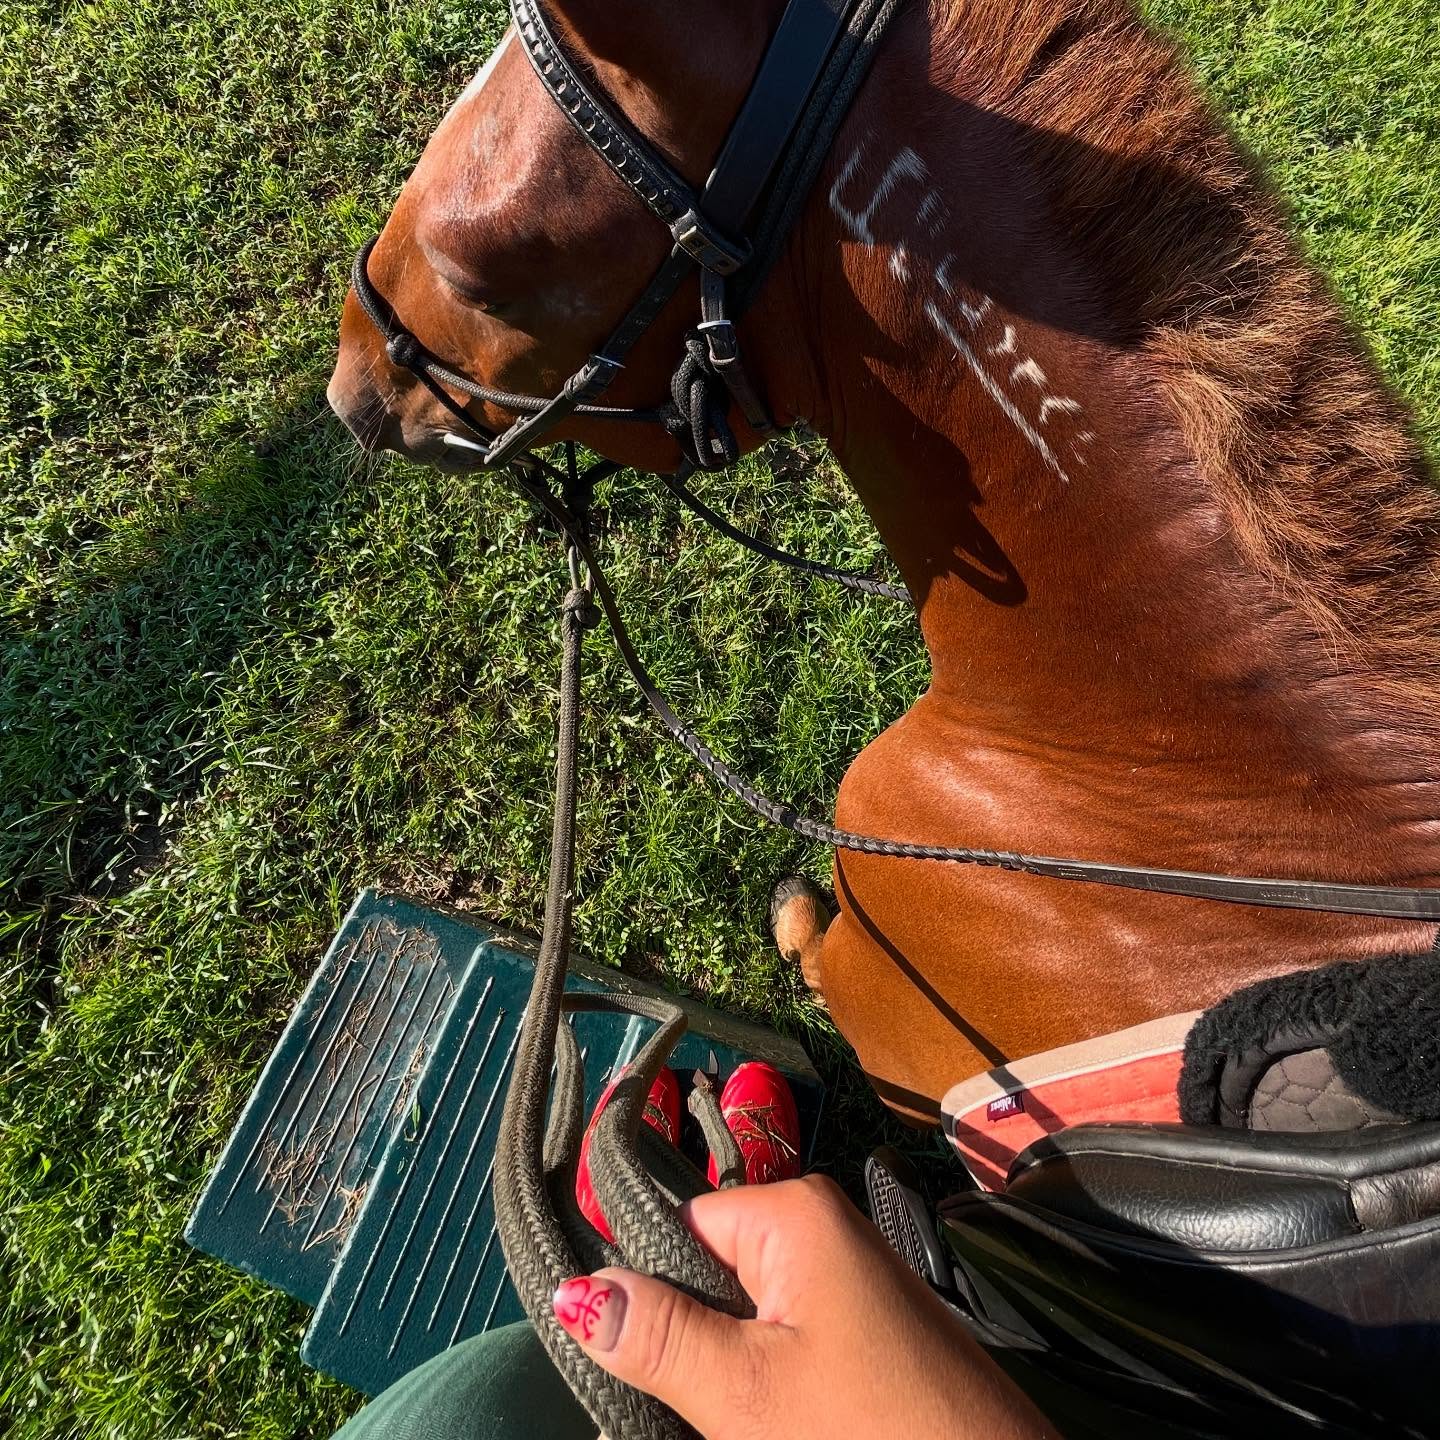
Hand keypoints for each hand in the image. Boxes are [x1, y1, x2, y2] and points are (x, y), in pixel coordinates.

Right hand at [551, 1174, 1054, 1439]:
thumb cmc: (871, 1431)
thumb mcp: (745, 1392)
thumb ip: (657, 1336)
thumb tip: (575, 1289)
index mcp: (794, 1212)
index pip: (678, 1228)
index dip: (647, 1292)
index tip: (628, 1353)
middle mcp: (824, 1228)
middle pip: (710, 1271)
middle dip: (690, 1338)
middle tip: (694, 1400)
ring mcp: (850, 1281)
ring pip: (746, 1315)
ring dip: (727, 1369)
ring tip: (737, 1417)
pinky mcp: (868, 1331)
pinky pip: (787, 1339)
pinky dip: (768, 1382)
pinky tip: (774, 1422)